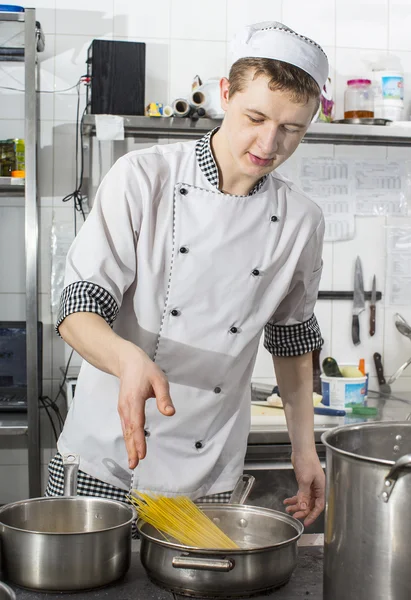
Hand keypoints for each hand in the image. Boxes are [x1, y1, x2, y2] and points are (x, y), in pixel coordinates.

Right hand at [117, 344, 174, 469]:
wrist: (127, 361)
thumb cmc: (144, 370)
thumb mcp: (159, 379)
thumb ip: (164, 397)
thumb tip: (169, 413)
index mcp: (134, 400)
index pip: (137, 424)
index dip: (138, 440)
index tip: (141, 454)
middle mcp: (126, 407)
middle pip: (129, 431)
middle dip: (131, 449)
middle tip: (134, 465)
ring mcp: (123, 409)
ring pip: (126, 431)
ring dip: (129, 446)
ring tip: (132, 462)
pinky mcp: (123, 409)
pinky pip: (125, 427)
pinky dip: (128, 438)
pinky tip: (131, 447)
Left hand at [284, 450, 324, 526]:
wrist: (302, 450)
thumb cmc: (307, 461)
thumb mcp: (305, 480)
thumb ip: (304, 494)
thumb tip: (303, 507)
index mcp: (321, 488)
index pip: (319, 506)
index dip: (313, 515)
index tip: (306, 522)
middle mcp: (317, 489)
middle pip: (311, 504)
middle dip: (302, 511)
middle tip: (294, 515)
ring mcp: (310, 486)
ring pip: (304, 500)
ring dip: (296, 505)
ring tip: (288, 508)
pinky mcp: (304, 483)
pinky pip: (300, 494)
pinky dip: (294, 498)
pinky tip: (287, 501)